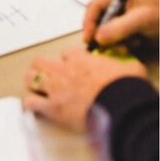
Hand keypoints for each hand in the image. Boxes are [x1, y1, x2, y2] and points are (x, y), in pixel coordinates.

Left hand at [23, 48, 146, 130]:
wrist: (121, 107)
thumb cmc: (127, 88)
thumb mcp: (131, 68)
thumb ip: (123, 64)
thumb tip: (127, 64)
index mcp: (81, 60)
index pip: (66, 52)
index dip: (69, 59)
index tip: (73, 65)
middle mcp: (63, 72)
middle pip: (40, 61)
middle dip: (42, 67)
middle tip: (48, 74)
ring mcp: (55, 89)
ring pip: (30, 78)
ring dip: (32, 82)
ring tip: (37, 88)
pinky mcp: (51, 108)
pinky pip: (31, 103)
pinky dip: (31, 106)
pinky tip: (34, 108)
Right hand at [82, 0, 158, 47]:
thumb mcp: (143, 19)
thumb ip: (120, 27)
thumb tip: (98, 38)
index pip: (94, 7)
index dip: (89, 23)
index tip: (89, 39)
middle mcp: (117, 2)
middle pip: (98, 20)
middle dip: (104, 36)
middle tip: (108, 48)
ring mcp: (123, 14)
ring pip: (106, 31)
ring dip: (115, 42)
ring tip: (129, 46)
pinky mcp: (128, 25)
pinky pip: (116, 36)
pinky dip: (122, 43)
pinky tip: (135, 44)